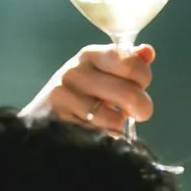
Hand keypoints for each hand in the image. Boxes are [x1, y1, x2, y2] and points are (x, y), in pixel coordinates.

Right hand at [23, 44, 154, 134]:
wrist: (43, 117)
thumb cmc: (82, 93)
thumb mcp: (102, 72)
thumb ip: (127, 63)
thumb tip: (148, 52)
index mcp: (90, 55)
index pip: (131, 63)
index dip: (144, 79)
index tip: (140, 86)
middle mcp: (74, 73)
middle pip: (129, 94)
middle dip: (141, 108)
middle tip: (136, 113)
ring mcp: (63, 98)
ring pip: (115, 120)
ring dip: (119, 127)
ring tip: (110, 123)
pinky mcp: (58, 123)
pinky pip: (99, 136)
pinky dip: (104, 139)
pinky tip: (96, 133)